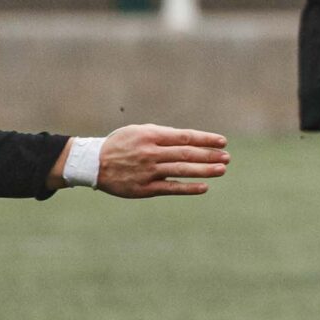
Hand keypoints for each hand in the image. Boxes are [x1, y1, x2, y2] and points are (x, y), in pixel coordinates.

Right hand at [88, 124, 230, 197]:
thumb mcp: (139, 132)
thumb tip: (189, 140)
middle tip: (227, 157)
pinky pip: (170, 188)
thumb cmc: (120, 144)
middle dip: (209, 155)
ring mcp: (148, 171)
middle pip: (186, 154)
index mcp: (150, 135)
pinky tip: (204, 187)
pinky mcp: (144, 188)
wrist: (93, 164)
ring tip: (221, 170)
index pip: (184, 137)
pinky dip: (188, 187)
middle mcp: (150, 152)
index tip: (222, 142)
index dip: (205, 139)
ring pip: (181, 170)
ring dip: (204, 170)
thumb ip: (163, 135)